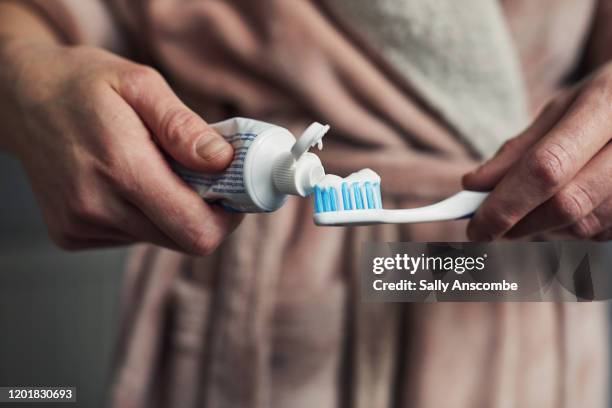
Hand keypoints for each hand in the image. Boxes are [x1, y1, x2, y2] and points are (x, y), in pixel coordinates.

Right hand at [3, 43, 241, 252]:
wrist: (22, 98)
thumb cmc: (83, 84)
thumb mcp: (140, 84)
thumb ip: (183, 127)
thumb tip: (223, 162)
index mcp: (121, 167)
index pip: (195, 229)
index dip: (227, 219)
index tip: (234, 192)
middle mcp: (97, 206)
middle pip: (183, 240)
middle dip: (205, 212)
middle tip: (203, 177)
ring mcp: (80, 225)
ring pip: (159, 239)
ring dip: (172, 211)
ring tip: (155, 169)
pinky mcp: (71, 234)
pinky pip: (131, 237)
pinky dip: (143, 214)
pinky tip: (126, 183)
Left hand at [463, 64, 611, 240]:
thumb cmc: (603, 102)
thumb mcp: (562, 108)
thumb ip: (519, 147)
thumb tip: (473, 185)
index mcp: (607, 107)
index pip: (547, 167)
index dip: (506, 203)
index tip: (475, 226)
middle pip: (566, 205)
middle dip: (517, 224)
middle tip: (486, 229)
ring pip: (583, 226)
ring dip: (541, 229)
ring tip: (525, 212)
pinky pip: (599, 233)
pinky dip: (567, 230)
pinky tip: (557, 212)